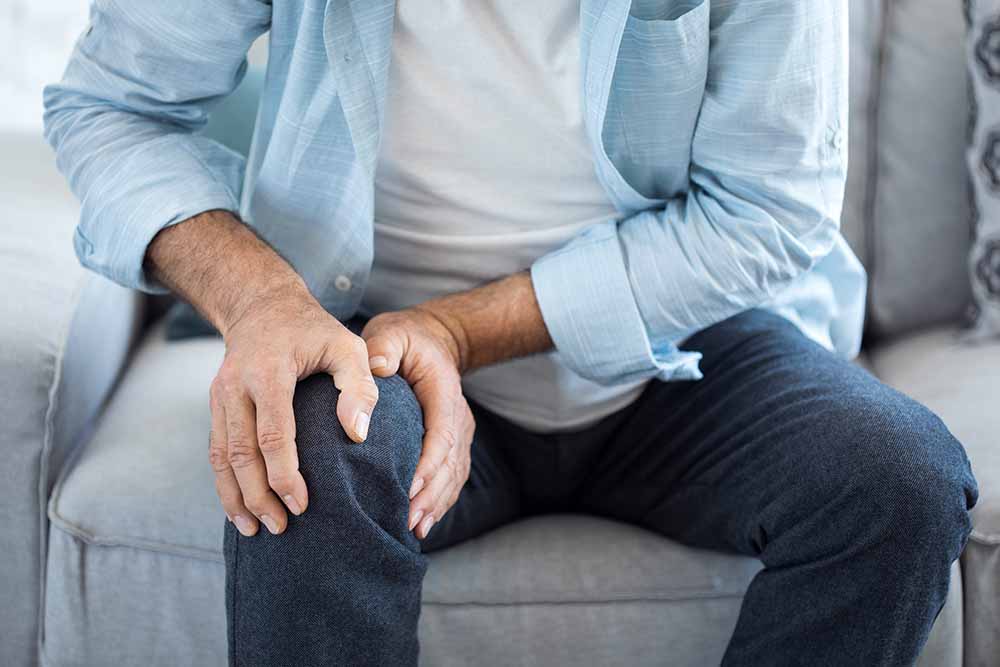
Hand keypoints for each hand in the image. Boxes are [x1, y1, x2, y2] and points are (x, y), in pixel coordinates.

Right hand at [208, 284, 378, 536]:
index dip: (284, 474)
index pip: (272, 433)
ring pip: (220, 457)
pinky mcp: (216, 405)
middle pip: (240, 453)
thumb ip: (359, 386)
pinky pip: (215, 450)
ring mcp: (220, 396)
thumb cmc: (314, 330)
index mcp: (268, 372)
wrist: (263, 305)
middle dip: (257, 496)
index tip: (301, 504)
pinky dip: (224, 482)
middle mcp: (236, 386)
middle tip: (280, 528)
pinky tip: (239, 508)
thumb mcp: (347, 346)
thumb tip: (357, 434)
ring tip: (254, 529)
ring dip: (235, 497)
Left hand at [361, 308, 474, 539]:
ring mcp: (459, 432)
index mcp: (444, 392)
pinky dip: (440, 501)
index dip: (428, 463)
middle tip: (408, 519)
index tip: (409, 487)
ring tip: (414, 528)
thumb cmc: (406, 339)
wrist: (433, 341)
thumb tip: (377, 368)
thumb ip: (384, 347)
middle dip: (431, 494)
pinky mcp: (453, 444)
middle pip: (450, 462)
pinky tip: (423, 523)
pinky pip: (451, 477)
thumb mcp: (391, 332)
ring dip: (436, 503)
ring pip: (454, 475)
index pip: (441, 433)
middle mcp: (457, 415)